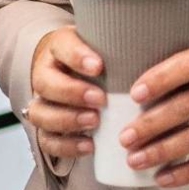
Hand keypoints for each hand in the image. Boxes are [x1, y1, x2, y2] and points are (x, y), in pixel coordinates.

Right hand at [26, 26, 105, 160]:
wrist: (75, 70)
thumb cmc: (96, 55)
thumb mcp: (104, 44)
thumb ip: (116, 47)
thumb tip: (148, 48)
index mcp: (58, 47)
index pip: (61, 48)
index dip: (77, 57)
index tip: (99, 66)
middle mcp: (45, 74)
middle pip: (45, 84)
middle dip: (73, 93)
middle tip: (100, 99)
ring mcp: (41, 102)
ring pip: (40, 113)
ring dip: (68, 120)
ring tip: (95, 122)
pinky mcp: (45, 127)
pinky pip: (46, 140)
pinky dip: (66, 145)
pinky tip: (89, 146)